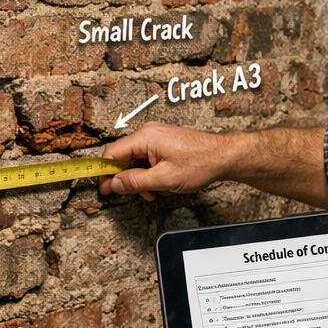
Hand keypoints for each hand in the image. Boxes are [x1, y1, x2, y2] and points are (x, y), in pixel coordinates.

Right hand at [100, 122, 236, 200]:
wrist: (223, 157)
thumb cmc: (200, 163)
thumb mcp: (163, 179)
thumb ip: (135, 182)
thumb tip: (115, 184)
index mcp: (145, 137)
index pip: (112, 154)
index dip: (105, 173)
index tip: (104, 188)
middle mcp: (149, 133)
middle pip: (124, 158)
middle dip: (130, 179)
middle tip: (134, 194)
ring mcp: (157, 137)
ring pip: (138, 161)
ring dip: (144, 180)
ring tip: (157, 191)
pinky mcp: (165, 143)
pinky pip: (149, 159)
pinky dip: (153, 174)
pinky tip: (165, 184)